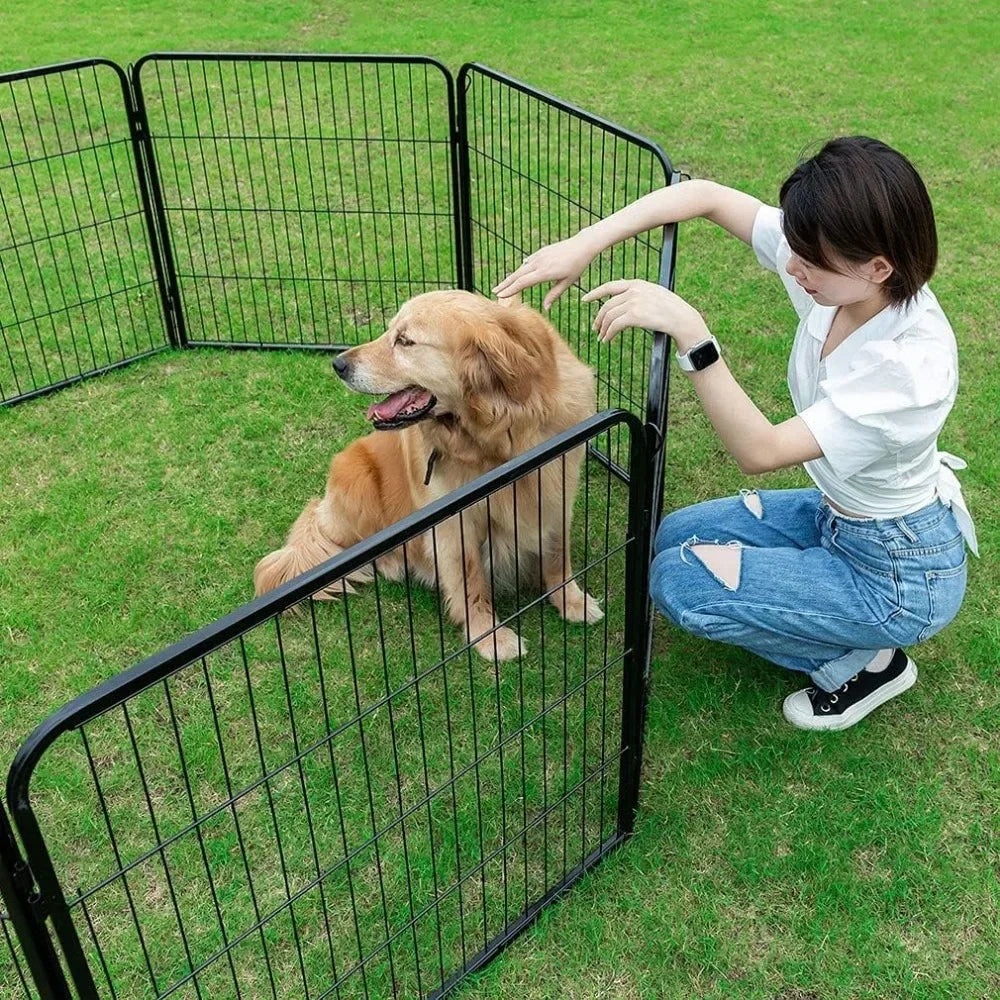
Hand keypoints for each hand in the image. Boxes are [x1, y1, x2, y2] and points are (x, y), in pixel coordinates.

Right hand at [492, 232, 599, 309]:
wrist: (582, 245)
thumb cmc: (577, 265)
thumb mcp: (568, 282)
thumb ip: (554, 294)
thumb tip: (545, 308)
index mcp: (545, 272)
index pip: (523, 282)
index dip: (510, 290)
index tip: (501, 296)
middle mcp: (539, 263)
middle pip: (517, 275)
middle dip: (505, 284)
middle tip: (494, 292)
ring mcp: (539, 256)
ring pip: (521, 268)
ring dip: (511, 277)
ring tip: (502, 285)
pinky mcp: (541, 252)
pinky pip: (528, 262)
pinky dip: (521, 269)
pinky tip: (517, 273)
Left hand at [583, 279, 709, 347]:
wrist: (681, 318)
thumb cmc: (670, 309)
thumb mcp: (654, 294)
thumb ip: (638, 293)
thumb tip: (623, 294)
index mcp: (637, 284)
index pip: (610, 286)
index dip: (595, 293)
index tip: (585, 300)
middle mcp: (634, 290)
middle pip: (607, 305)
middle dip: (599, 318)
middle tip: (595, 328)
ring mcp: (634, 302)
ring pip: (609, 316)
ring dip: (603, 329)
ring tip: (601, 337)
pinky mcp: (634, 315)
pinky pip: (614, 325)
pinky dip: (608, 334)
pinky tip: (607, 340)